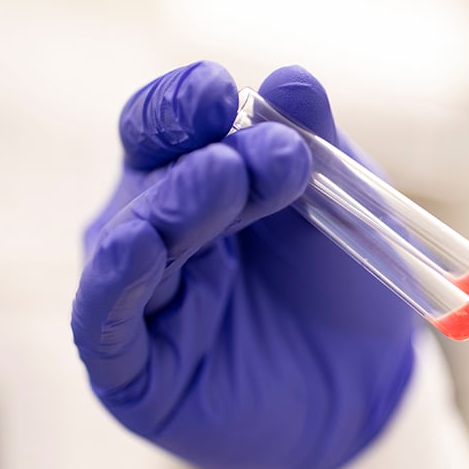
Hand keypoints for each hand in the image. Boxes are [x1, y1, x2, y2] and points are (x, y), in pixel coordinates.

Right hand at [72, 61, 415, 468]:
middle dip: (202, 155)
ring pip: (128, 237)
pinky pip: (102, 318)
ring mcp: (135, 298)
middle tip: (271, 150)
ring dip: (173, 202)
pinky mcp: (129, 369)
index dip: (183, 104)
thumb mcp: (346, 206)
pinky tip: (138, 245)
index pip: (164, 128)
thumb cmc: (347, 289)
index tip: (220, 90)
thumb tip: (288, 78)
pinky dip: (116, 278)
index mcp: (191, 181)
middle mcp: (149, 232)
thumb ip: (316, 145)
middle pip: (148, 175)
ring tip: (227, 175)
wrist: (367, 390)